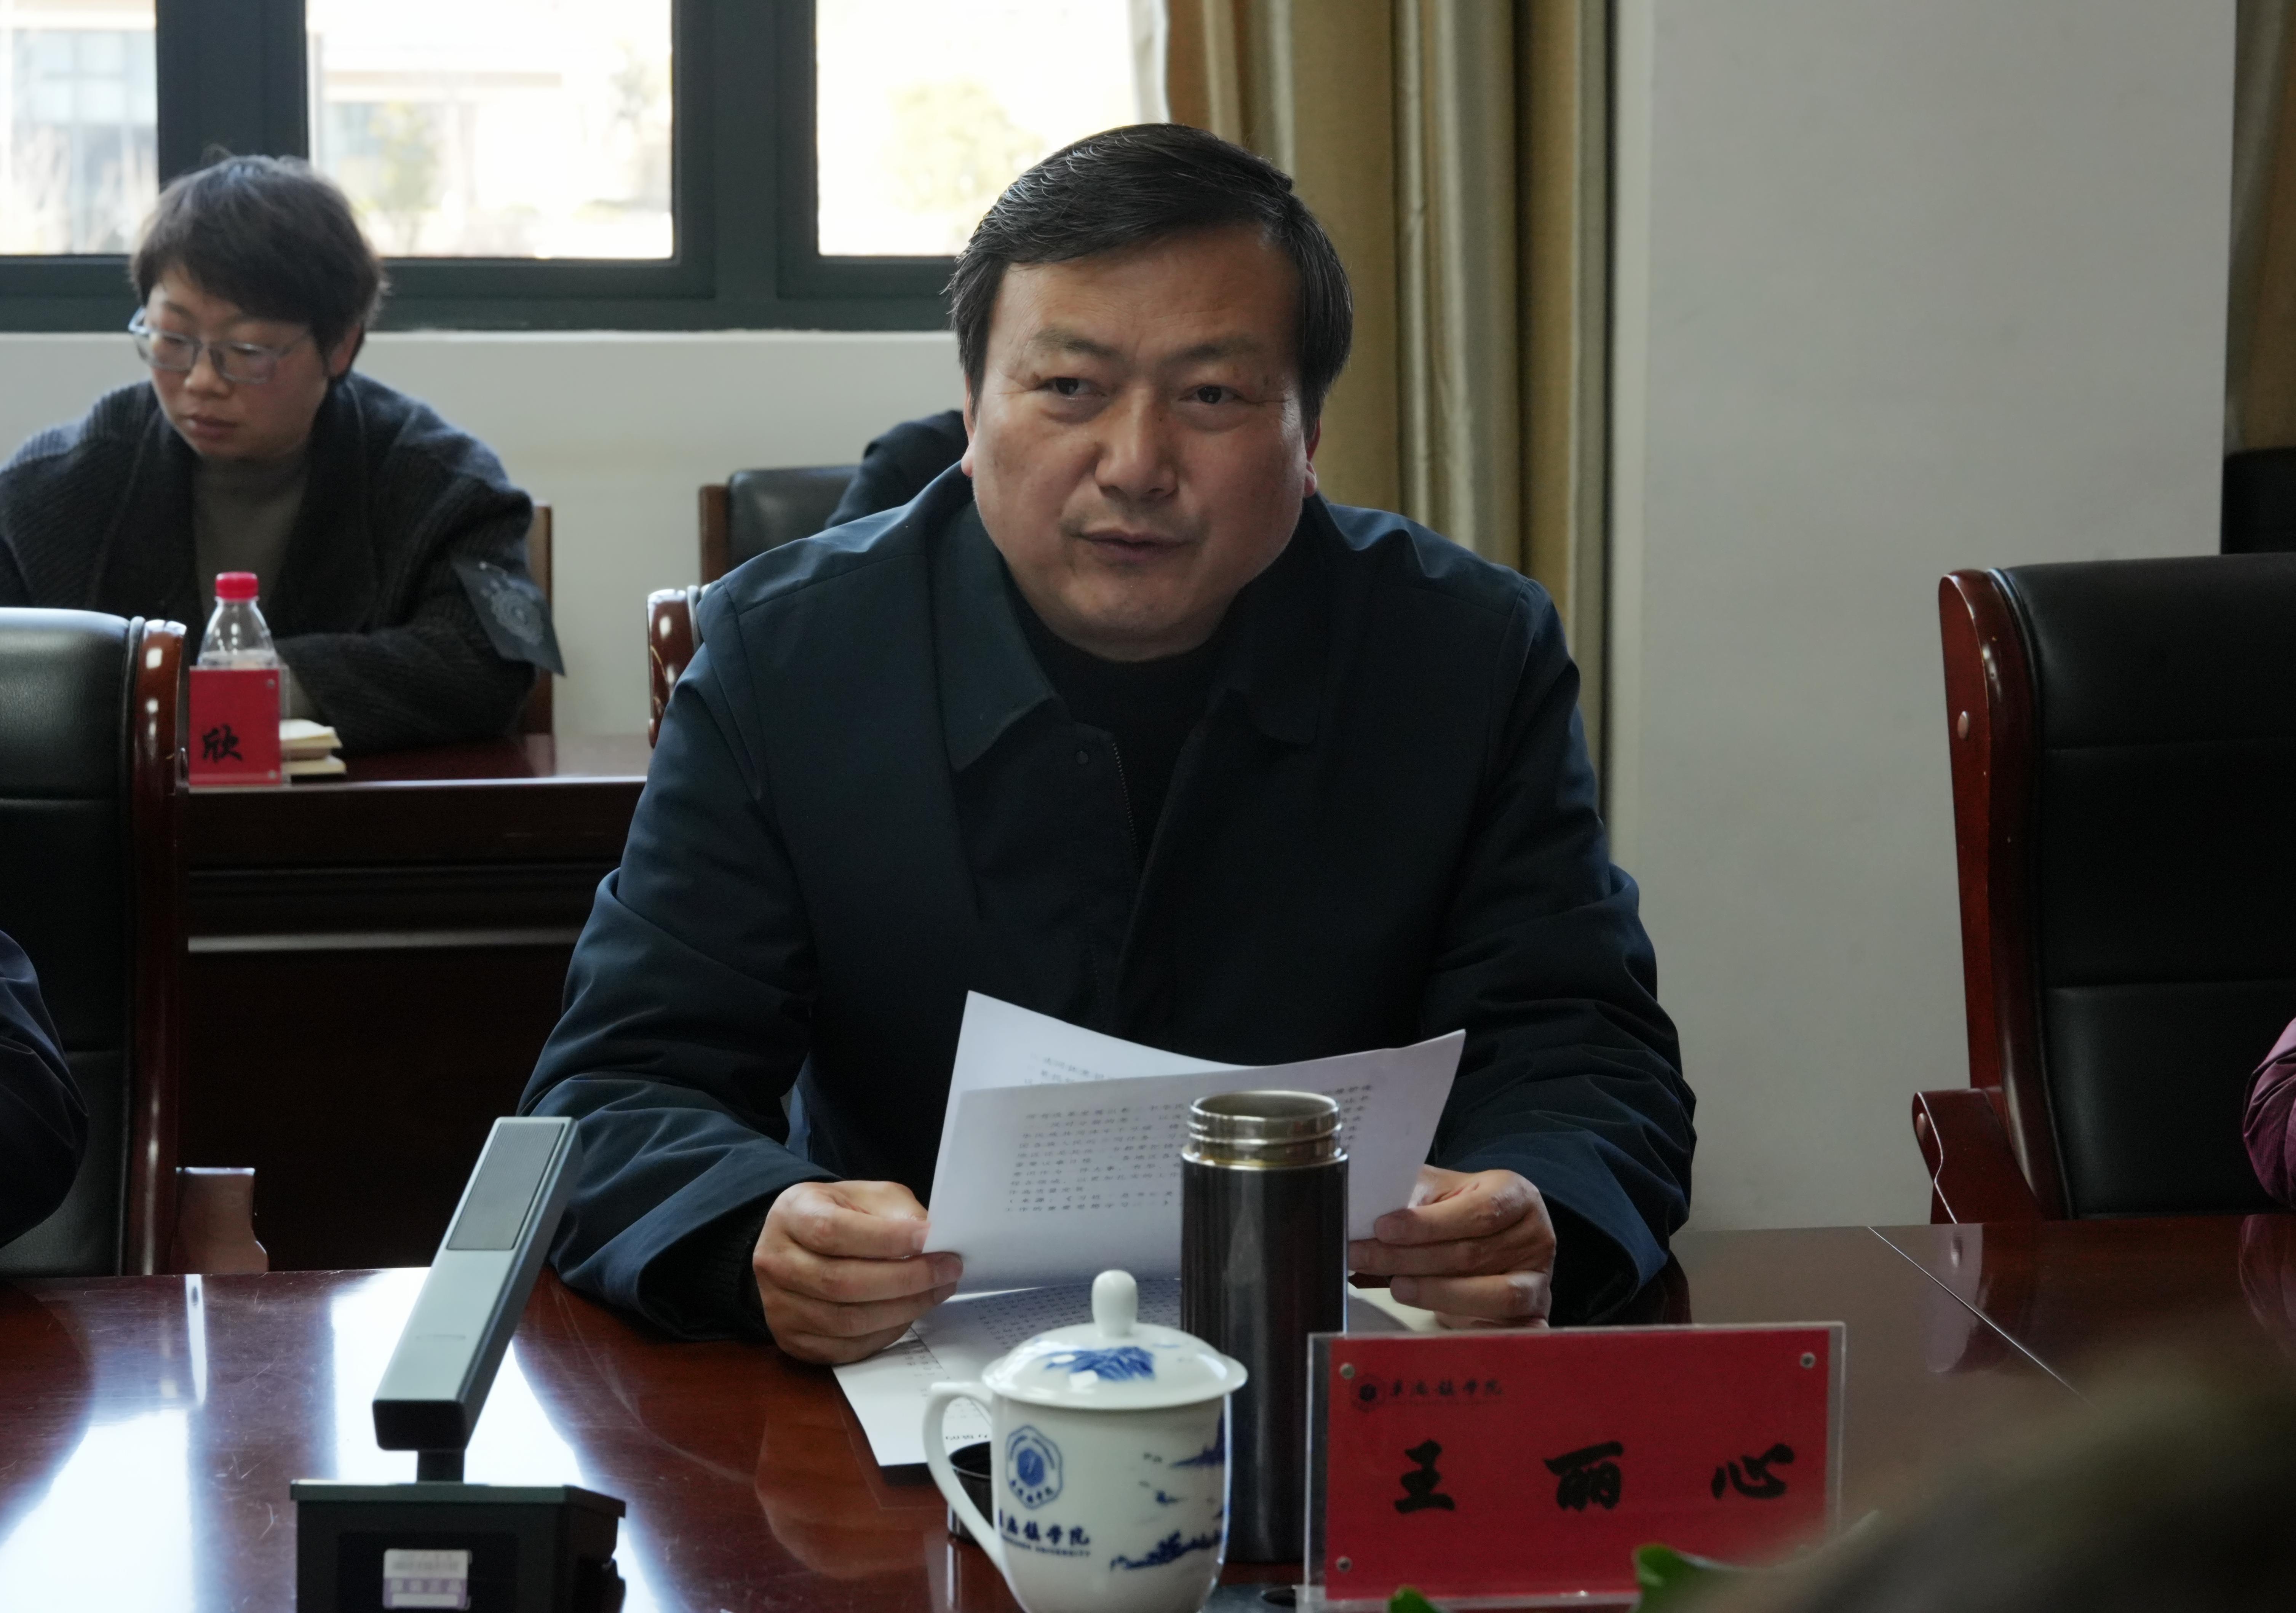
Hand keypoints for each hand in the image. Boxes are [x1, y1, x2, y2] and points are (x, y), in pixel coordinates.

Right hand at [753, 1180, 960, 1363]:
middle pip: (841, 1282)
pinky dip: (886, 1333)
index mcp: (791, 1216)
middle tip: (947, 1270)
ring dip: (902, 1309)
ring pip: (846, 1321)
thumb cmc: (837, 1216)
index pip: (833, 1232)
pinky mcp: (794, 1341)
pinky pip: (846, 1348)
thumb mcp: (865, 1196)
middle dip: (905, 1279)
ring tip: (936, 1291)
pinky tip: (908, 1313)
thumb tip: (928, 1238)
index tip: (928, 1237)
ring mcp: (780, 1307)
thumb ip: (895, 1211)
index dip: (884, 1238)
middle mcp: (775, 1262)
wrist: (798, 1244)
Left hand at [1347, 1165, 1556, 1328]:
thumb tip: (1371, 1212)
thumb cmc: (1461, 1210)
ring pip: (1491, 1294)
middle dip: (1412, 1258)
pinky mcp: (1534, 1316)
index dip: (1429, 1223)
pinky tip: (1438, 1325)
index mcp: (1517, 1195)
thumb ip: (1415, 1196)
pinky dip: (1474, 1331)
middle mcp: (1535, 1236)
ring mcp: (1538, 1280)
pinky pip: (1506, 1331)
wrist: (1496, 1239)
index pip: (1478, 1210)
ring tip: (1395, 1287)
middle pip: (1474, 1254)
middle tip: (1364, 1257)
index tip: (1382, 1228)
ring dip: (1437, 1293)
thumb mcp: (1441, 1190)